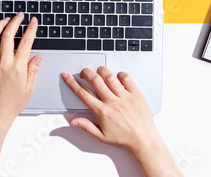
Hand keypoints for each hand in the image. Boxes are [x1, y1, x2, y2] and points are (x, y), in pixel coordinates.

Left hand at [0, 13, 40, 128]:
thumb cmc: (12, 104)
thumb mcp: (29, 88)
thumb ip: (33, 70)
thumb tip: (36, 57)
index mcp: (18, 68)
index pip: (26, 42)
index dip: (30, 29)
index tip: (33, 22)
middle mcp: (4, 63)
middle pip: (8, 35)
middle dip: (15, 21)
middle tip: (20, 16)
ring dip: (0, 25)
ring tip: (6, 19)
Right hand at [63, 67, 181, 176]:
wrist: (143, 140)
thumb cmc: (124, 139)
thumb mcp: (101, 136)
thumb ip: (86, 126)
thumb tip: (73, 121)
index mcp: (102, 112)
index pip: (83, 93)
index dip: (72, 83)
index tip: (67, 76)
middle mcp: (113, 102)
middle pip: (95, 80)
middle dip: (86, 73)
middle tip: (83, 72)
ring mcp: (125, 97)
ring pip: (109, 77)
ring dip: (101, 71)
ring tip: (99, 71)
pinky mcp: (136, 94)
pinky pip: (127, 78)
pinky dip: (120, 74)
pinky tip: (117, 77)